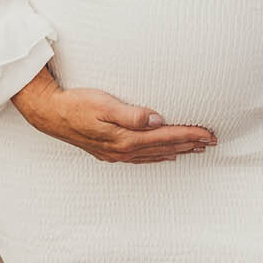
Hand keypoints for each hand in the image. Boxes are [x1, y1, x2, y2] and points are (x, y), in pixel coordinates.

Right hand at [13, 71, 217, 162]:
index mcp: (125, 139)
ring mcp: (116, 154)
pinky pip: (141, 158)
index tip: (209, 134)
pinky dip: (157, 157)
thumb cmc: (77, 104)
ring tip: (195, 149)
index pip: (166, 137)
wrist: (50, 114)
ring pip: (154, 155)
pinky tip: (164, 155)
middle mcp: (123, 150)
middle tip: (212, 142)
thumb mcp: (103, 104)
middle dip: (190, 145)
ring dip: (176, 151)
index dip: (189, 135)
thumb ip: (131, 114)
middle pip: (164, 148)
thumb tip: (157, 120)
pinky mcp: (109, 152)